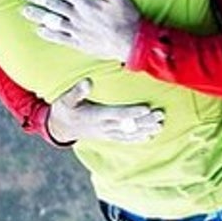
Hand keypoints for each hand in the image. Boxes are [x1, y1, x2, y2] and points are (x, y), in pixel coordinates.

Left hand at [22, 0, 140, 62]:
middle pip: (54, 5)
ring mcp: (76, 31)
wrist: (131, 43)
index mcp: (86, 4)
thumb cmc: (126, 18)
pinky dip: (48, 34)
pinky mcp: (78, 43)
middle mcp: (77, 17)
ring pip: (52, 21)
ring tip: (25, 11)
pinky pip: (59, 38)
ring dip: (38, 15)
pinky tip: (39, 30)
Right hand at [46, 79, 163, 143]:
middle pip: (128, 125)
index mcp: (96, 116)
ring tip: (160, 126)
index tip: (147, 108)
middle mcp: (104, 127)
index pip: (117, 114)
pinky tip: (149, 136)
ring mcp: (107, 133)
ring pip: (129, 134)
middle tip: (160, 116)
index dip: (132, 113)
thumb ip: (77, 91)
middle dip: (145, 121)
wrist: (60, 128)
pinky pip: (125, 139)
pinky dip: (137, 138)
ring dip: (145, 130)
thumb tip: (88, 81)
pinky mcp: (108, 136)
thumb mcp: (66, 99)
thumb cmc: (64, 110)